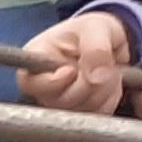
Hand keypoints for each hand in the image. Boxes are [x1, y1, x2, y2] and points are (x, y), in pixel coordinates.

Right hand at [8, 8, 137, 116]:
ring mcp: (58, 101)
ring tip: (109, 70)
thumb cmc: (92, 30)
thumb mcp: (95, 27)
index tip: (72, 69)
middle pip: (63, 100)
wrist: (106, 39)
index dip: (54, 82)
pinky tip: (109, 83)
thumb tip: (96, 78)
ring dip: (105, 90)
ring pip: (82, 109)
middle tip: (105, 64)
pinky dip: (110, 99)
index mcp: (34, 59)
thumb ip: (95, 48)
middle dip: (92, 83)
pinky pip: (96, 114)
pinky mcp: (76, 111)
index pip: (31, 83)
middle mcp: (41, 85)